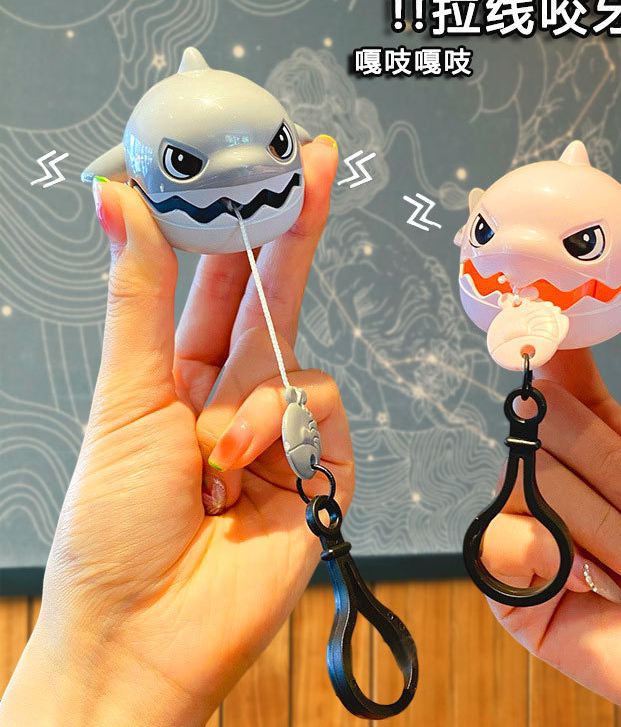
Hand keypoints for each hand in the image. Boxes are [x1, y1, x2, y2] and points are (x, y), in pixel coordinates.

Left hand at [0, 136, 351, 726]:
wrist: (149, 637)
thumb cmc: (115, 530)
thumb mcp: (125, 399)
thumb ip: (140, 296)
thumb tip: (117, 201)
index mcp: (179, 372)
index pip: (218, 280)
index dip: (237, 221)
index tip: (256, 163)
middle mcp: (235, 393)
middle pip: (274, 298)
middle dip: (294, 232)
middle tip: (316, 166)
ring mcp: (283, 430)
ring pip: (297, 363)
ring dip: (253, 402)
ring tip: (212, 457)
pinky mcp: (324, 468)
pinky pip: (325, 411)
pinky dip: (286, 433)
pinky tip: (251, 472)